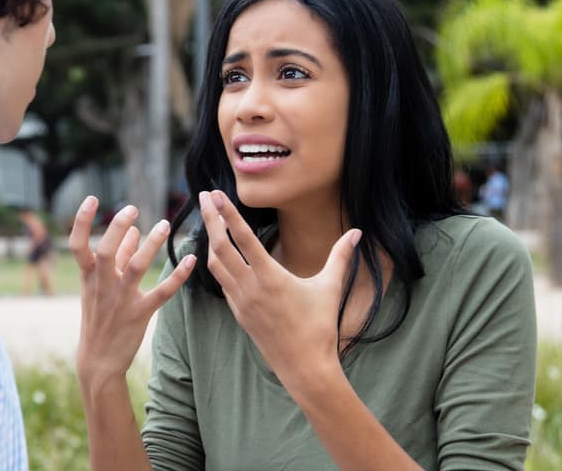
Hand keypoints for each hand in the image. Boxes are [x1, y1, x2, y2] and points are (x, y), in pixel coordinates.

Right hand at [70, 196, 195, 382]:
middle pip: (107, 251)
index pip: (78, 245)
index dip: (82, 221)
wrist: (99, 359)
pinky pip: (162, 292)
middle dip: (118, 228)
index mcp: (89, 276)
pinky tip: (190, 260)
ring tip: (165, 224)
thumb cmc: (99, 317)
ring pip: (137, 268)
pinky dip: (177, 276)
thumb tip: (132, 231)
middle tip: (133, 209)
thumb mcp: (99, 287)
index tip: (92, 198)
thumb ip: (118, 258)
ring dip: (151, 245)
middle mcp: (103, 285)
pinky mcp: (140, 314)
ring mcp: (121, 300)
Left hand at [199, 190, 360, 384]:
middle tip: (204, 196)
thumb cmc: (320, 327)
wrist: (304, 367)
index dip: (228, 214)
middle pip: (221, 246)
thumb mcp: (331, 288)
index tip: (217, 194)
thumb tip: (357, 232)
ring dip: (211, 240)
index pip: (244, 238)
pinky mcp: (239, 313)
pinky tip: (219, 254)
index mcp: (271, 277)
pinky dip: (217, 264)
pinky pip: (222, 283)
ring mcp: (241, 301)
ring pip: (216, 264)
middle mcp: (250, 287)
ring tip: (210, 220)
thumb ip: (340, 256)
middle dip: (211, 218)